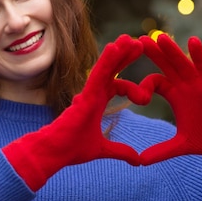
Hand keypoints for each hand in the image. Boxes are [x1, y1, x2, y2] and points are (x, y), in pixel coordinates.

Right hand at [2, 34, 149, 190]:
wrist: (55, 153)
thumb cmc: (72, 149)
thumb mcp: (103, 150)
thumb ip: (120, 152)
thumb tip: (137, 161)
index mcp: (97, 103)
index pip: (117, 86)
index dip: (133, 88)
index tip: (146, 97)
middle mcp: (93, 94)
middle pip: (112, 70)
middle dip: (125, 56)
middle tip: (139, 42)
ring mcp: (88, 93)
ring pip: (105, 68)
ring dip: (118, 52)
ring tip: (130, 38)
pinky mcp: (85, 95)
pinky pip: (97, 74)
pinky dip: (106, 61)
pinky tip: (114, 47)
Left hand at [138, 34, 201, 164]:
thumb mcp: (181, 145)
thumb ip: (161, 151)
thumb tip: (140, 161)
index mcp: (173, 95)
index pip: (154, 82)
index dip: (143, 84)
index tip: (133, 93)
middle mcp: (184, 85)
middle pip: (165, 65)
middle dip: (153, 53)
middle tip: (137, 39)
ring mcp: (198, 82)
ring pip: (182, 62)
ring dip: (171, 50)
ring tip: (160, 37)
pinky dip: (199, 54)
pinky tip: (193, 41)